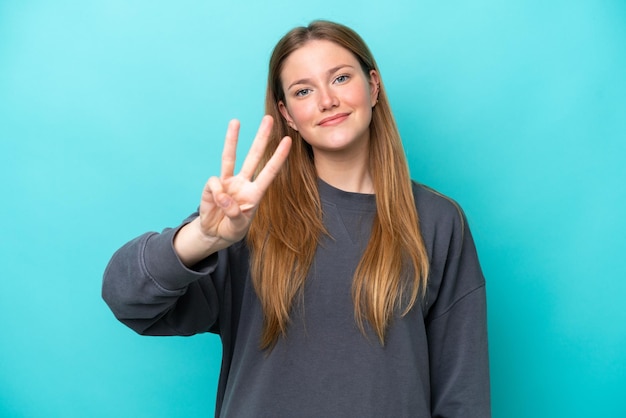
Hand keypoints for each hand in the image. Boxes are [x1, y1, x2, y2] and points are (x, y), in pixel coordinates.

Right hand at [174, 116, 290, 264]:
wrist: (214, 233)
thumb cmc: (231, 228)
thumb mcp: (237, 226)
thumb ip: (233, 213)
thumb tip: (223, 195)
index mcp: (255, 193)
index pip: (270, 171)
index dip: (279, 156)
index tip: (288, 141)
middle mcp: (243, 183)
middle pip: (254, 156)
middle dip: (261, 138)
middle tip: (268, 119)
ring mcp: (227, 182)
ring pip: (231, 157)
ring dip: (233, 139)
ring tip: (236, 121)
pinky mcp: (213, 186)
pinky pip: (213, 184)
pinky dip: (215, 194)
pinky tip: (216, 203)